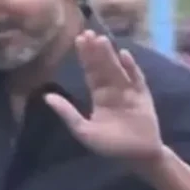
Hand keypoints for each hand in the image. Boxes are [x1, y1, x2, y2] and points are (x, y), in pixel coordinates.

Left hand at [44, 30, 163, 165]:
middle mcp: (113, 90)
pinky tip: (124, 55)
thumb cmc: (111, 146)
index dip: (84, 56)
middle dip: (95, 50)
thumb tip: (46, 97)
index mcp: (99, 96)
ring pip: (117, 68)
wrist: (138, 156)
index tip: (78, 40)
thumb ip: (67, 113)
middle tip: (87, 32)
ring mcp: (129, 91)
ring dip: (110, 55)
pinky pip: (137, 78)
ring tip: (101, 39)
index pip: (90, 72)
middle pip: (103, 66)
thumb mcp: (84, 131)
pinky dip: (131, 67)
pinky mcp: (143, 95)